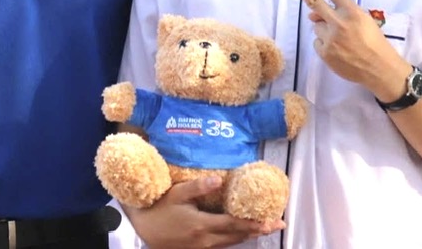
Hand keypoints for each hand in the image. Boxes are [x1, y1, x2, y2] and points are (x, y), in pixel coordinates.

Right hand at [127, 176, 282, 248]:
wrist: (144, 229)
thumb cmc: (160, 208)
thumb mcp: (177, 194)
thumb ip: (198, 187)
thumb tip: (219, 178)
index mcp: (202, 225)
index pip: (234, 224)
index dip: (254, 223)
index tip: (271, 220)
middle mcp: (206, 239)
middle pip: (238, 236)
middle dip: (259, 230)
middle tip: (278, 224)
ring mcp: (202, 247)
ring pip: (232, 242)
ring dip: (250, 235)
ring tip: (265, 228)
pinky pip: (222, 245)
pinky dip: (236, 239)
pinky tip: (242, 234)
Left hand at [285, 0, 411, 102]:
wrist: (380, 69)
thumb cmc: (375, 43)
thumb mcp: (364, 22)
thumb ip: (340, 14)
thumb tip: (312, 14)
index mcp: (352, 13)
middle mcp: (339, 23)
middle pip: (315, 1)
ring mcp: (330, 38)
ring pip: (317, 27)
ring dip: (325, 30)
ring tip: (343, 41)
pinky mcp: (324, 52)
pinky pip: (318, 43)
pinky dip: (325, 45)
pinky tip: (340, 51)